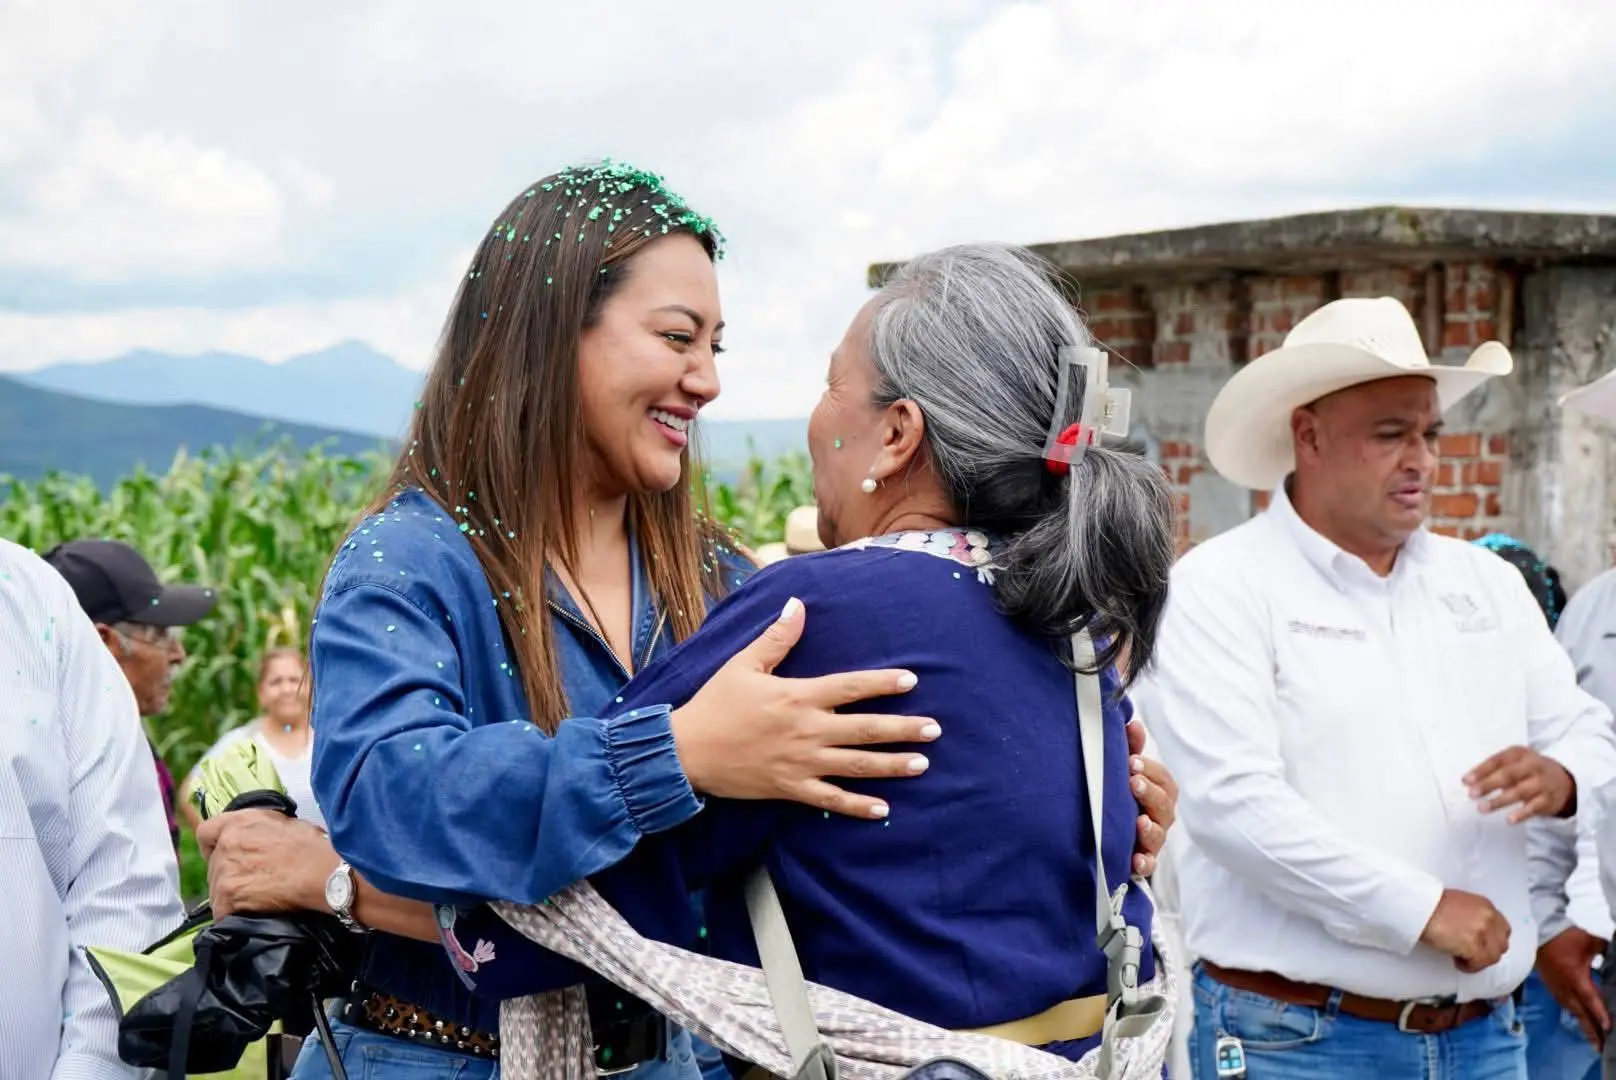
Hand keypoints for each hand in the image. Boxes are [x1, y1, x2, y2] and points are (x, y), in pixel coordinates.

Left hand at [197, 809, 337, 917]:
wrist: (322, 873)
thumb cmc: (314, 848)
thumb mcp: (286, 823)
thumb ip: (261, 829)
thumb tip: (260, 838)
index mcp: (239, 822)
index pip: (206, 832)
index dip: (213, 845)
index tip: (222, 854)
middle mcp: (227, 844)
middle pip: (213, 865)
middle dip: (229, 873)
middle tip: (252, 880)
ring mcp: (224, 872)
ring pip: (217, 889)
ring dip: (232, 895)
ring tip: (257, 898)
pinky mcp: (227, 898)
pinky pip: (222, 911)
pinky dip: (235, 914)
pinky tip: (253, 912)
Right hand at [671, 597, 939, 819]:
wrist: (686, 751)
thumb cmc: (715, 704)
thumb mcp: (743, 664)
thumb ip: (776, 638)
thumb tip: (797, 604)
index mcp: (798, 696)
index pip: (850, 687)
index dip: (882, 682)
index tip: (911, 680)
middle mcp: (807, 730)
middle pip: (865, 729)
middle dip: (903, 729)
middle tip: (935, 730)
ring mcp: (801, 762)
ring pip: (856, 765)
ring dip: (891, 765)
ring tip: (922, 764)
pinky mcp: (790, 788)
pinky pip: (830, 800)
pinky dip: (857, 806)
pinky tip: (883, 809)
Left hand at [1127, 719, 1176, 876]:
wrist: (1107, 831)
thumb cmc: (1123, 795)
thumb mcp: (1126, 771)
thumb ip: (1131, 749)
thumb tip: (1132, 723)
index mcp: (1159, 792)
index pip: (1163, 779)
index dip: (1150, 769)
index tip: (1131, 762)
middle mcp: (1160, 816)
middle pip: (1164, 805)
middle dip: (1150, 793)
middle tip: (1133, 783)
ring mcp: (1152, 839)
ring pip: (1158, 835)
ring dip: (1150, 829)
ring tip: (1139, 822)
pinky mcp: (1141, 860)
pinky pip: (1148, 865)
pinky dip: (1143, 863)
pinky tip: (1135, 860)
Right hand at [1419, 888, 1510, 972]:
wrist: (1419, 907)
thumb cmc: (1431, 904)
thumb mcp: (1459, 903)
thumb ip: (1474, 916)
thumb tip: (1474, 932)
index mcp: (1486, 906)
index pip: (1503, 929)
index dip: (1493, 941)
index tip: (1482, 945)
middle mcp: (1489, 918)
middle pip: (1501, 945)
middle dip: (1487, 952)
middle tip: (1471, 954)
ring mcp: (1483, 932)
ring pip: (1492, 957)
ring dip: (1478, 961)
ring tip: (1461, 958)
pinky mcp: (1474, 946)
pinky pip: (1478, 964)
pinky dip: (1468, 966)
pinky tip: (1456, 961)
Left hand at [1465, 746, 1575, 822]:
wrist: (1563, 780)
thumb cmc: (1528, 770)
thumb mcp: (1514, 762)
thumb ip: (1493, 769)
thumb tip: (1468, 782)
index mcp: (1519, 753)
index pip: (1497, 761)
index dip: (1481, 771)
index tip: (1466, 781)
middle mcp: (1532, 766)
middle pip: (1508, 775)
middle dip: (1488, 784)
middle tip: (1472, 794)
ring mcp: (1542, 783)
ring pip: (1519, 791)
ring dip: (1499, 801)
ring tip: (1482, 808)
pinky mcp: (1548, 800)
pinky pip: (1534, 807)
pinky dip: (1522, 814)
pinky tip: (1509, 819)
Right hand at [1537, 927, 1610, 1047]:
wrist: (1540, 930)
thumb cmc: (1564, 937)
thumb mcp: (1591, 942)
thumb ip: (1606, 951)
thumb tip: (1614, 955)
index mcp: (1575, 977)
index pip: (1590, 1000)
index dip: (1600, 1015)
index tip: (1608, 1028)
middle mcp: (1565, 986)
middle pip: (1580, 1013)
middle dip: (1591, 1030)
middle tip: (1600, 1046)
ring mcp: (1556, 986)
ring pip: (1571, 1010)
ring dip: (1582, 1023)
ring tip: (1592, 1037)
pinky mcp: (1550, 984)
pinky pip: (1564, 1003)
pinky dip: (1573, 1012)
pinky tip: (1578, 1016)